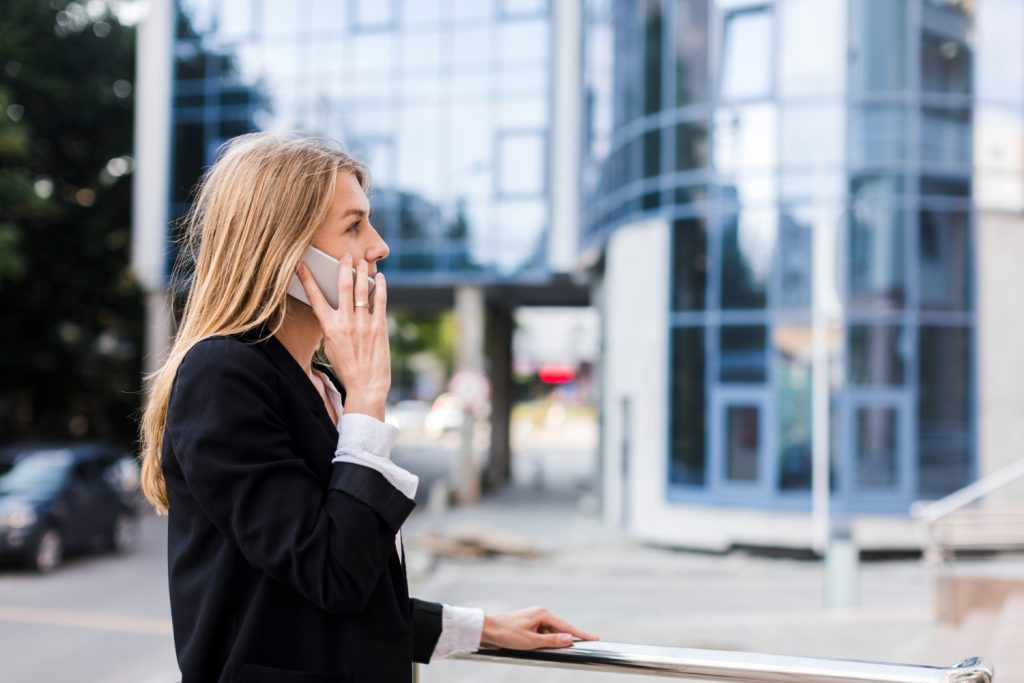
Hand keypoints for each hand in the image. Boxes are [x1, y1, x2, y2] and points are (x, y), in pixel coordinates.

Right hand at [295, 255, 388, 419]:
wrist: (366, 386)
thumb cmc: (347, 368)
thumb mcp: (331, 346)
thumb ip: (332, 325)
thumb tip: (333, 308)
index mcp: (329, 327)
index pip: (315, 298)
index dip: (308, 279)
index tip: (302, 264)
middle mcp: (345, 322)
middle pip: (343, 288)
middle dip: (343, 268)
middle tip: (344, 254)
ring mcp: (364, 323)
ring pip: (362, 290)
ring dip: (361, 273)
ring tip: (361, 261)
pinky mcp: (380, 327)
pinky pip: (380, 301)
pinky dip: (380, 287)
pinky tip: (380, 278)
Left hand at [479, 606, 598, 650]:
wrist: (487, 629)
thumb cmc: (507, 634)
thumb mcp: (531, 641)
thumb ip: (552, 640)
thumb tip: (569, 639)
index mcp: (543, 614)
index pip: (567, 626)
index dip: (581, 634)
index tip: (595, 638)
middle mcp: (540, 613)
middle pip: (560, 628)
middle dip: (570, 638)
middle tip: (586, 644)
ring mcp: (534, 617)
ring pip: (551, 631)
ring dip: (554, 640)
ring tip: (557, 648)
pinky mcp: (529, 623)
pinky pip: (543, 632)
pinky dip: (546, 640)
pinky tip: (544, 646)